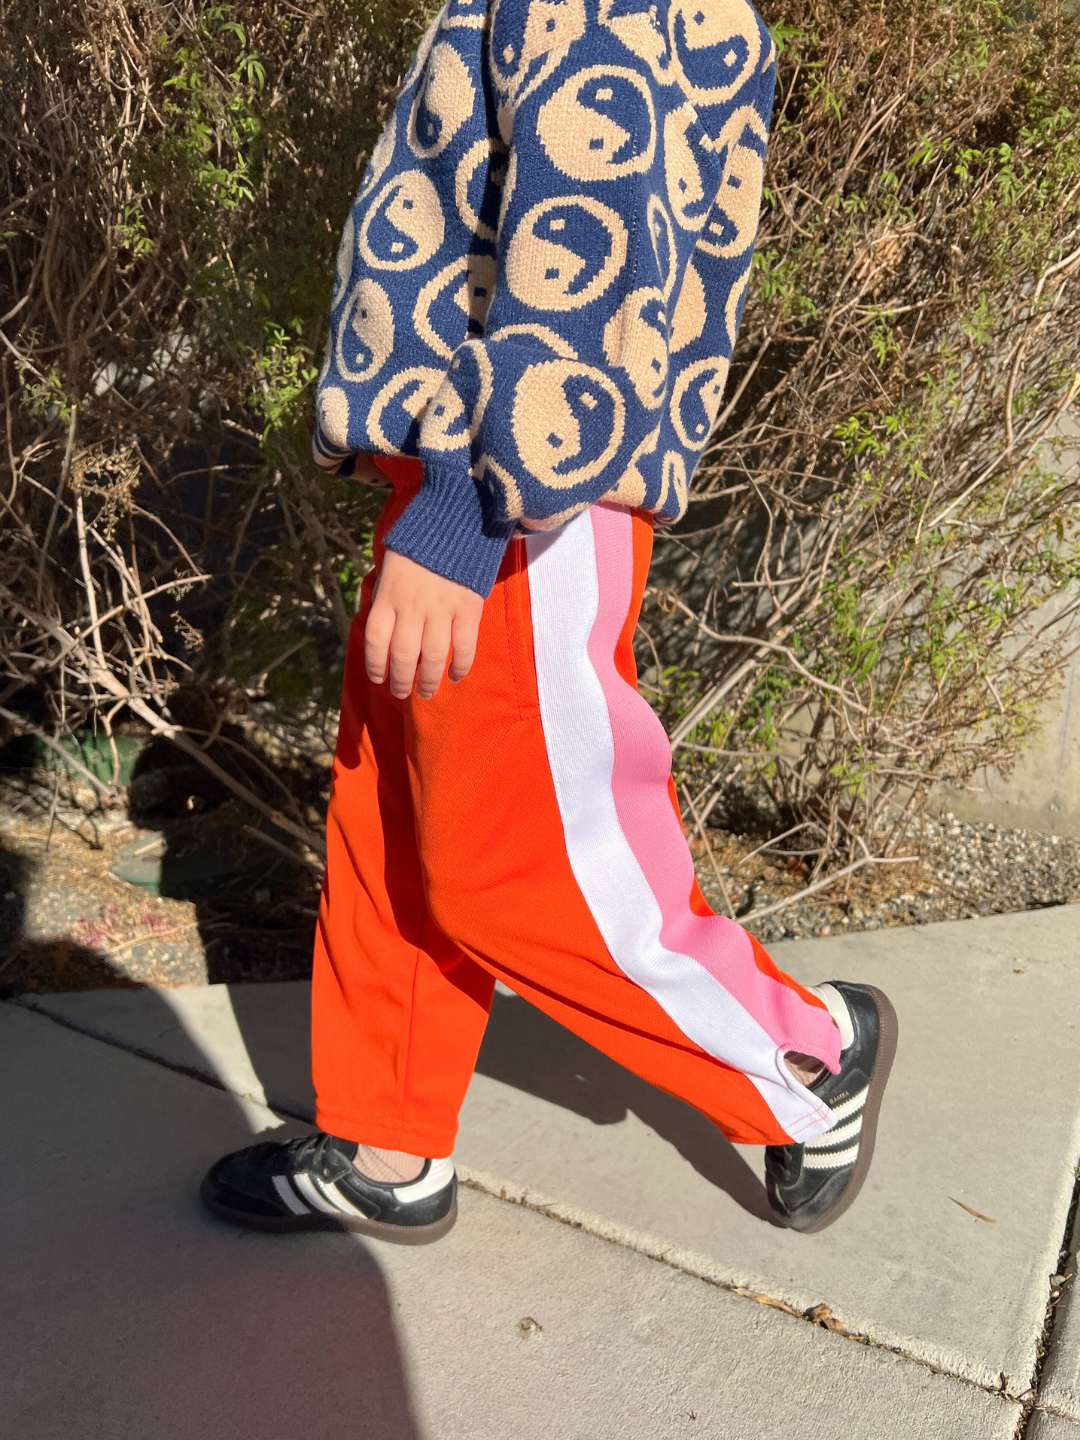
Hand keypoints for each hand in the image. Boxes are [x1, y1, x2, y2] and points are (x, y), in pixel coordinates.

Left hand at [365, 549, 482, 699]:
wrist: (455, 520)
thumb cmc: (419, 544)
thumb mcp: (392, 565)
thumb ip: (388, 595)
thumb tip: (386, 628)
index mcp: (388, 594)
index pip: (375, 639)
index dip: (375, 664)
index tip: (378, 678)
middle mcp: (411, 606)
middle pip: (402, 655)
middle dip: (400, 680)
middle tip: (402, 693)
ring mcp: (441, 609)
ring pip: (431, 657)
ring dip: (427, 681)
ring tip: (426, 693)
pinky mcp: (468, 608)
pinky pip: (464, 647)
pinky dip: (460, 666)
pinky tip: (455, 676)